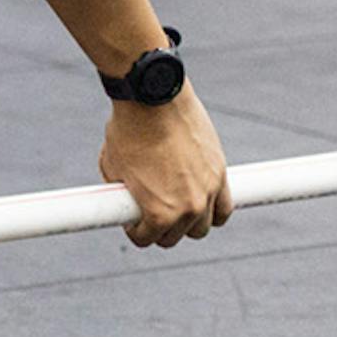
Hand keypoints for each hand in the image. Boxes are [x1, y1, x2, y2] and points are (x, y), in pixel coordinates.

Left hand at [101, 93, 230, 248]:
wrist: (154, 96)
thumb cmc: (128, 131)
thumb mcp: (113, 169)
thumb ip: (121, 194)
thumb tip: (124, 203)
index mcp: (159, 213)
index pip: (145, 239)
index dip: (133, 228)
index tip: (130, 217)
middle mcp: (188, 209)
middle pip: (175, 237)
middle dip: (160, 227)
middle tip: (150, 209)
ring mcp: (208, 192)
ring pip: (202, 227)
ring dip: (187, 221)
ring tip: (174, 205)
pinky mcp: (220, 173)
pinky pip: (224, 208)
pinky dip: (213, 210)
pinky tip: (201, 202)